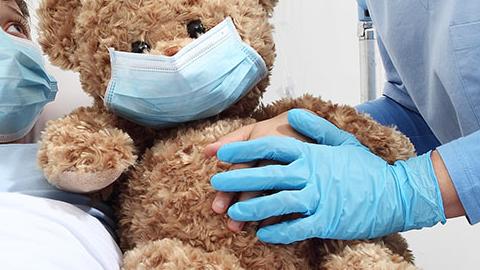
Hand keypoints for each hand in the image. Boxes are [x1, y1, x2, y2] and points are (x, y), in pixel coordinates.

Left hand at [211, 109, 446, 243]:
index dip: (244, 149)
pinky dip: (277, 232)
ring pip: (276, 203)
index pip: (271, 147)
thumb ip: (314, 126)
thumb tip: (290, 112)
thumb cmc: (366, 168)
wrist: (395, 194)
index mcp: (311, 154)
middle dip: (237, 178)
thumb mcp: (342, 140)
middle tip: (215, 181)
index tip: (223, 153)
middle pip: (266, 175)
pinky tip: (262, 235)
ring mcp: (317, 199)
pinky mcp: (325, 221)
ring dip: (251, 209)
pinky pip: (295, 227)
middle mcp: (310, 174)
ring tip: (231, 213)